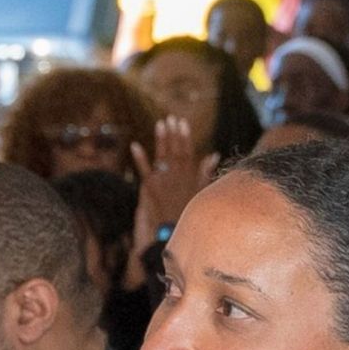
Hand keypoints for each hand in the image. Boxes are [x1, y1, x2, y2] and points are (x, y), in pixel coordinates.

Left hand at [132, 117, 214, 241]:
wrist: (176, 231)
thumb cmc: (190, 213)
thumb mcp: (202, 192)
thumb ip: (205, 172)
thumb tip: (213, 155)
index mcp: (190, 176)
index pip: (188, 152)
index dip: (185, 137)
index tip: (183, 122)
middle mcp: (177, 176)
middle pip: (175, 150)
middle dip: (173, 134)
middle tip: (170, 118)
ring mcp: (163, 180)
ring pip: (162, 156)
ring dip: (160, 140)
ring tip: (160, 124)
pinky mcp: (150, 187)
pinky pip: (143, 170)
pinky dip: (139, 158)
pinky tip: (134, 145)